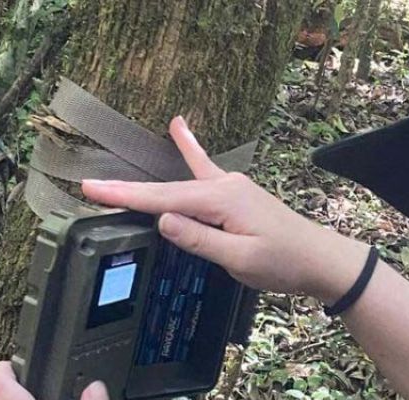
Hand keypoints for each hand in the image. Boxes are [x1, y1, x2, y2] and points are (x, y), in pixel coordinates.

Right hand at [80, 116, 366, 303]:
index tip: (91, 191)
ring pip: (180, 181)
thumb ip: (202, 241)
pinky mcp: (235, 194)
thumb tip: (165, 220)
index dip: (125, 197)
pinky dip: (190, 149)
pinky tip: (179, 127)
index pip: (164, 200)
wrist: (320, 259)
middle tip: (87, 187)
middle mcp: (224, 187)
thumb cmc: (284, 263)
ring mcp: (231, 187)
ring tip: (114, 170)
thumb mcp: (241, 259)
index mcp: (222, 201)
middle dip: (127, 190)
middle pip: (167, 190)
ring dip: (149, 180)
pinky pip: (205, 168)